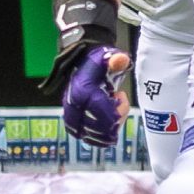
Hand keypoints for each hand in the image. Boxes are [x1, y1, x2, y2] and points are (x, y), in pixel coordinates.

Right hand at [48, 0, 129, 149]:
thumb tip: (120, 60)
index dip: (113, 112)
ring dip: (103, 132)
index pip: (97, 108)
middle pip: (90, 125)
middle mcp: (73, 103)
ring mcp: (71, 111)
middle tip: (121, 110)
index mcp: (83, 89)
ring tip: (115, 116)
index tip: (123, 105)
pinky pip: (80, 133)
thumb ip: (117, 59)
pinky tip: (108, 127)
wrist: (83, 60)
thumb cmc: (100, 61)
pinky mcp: (72, 116)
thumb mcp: (110, 56)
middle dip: (110, 124)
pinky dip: (94, 136)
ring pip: (84, 133)